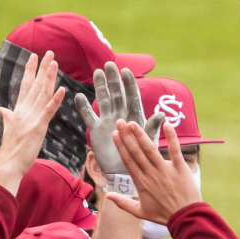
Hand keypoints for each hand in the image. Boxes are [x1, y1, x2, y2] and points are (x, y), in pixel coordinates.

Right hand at [0, 51, 65, 194]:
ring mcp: (31, 118)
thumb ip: (7, 118)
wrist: (8, 164)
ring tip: (55, 63)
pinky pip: (49, 111)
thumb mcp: (8, 130)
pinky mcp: (38, 127)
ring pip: (42, 94)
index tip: (34, 57)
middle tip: (49, 53)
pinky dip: (55, 100)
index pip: (25, 86)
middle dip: (42, 68)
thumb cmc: (10, 150)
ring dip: (49, 78)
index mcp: (18, 110)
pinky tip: (62, 89)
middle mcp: (24, 110)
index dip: (30, 71)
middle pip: (35, 85)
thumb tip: (2, 110)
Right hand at [75, 62, 162, 190]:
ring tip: (97, 73)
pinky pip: (88, 116)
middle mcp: (121, 116)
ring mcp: (108, 121)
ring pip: (103, 100)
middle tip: (109, 64)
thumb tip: (161, 114)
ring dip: (100, 87)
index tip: (126, 71)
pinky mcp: (96, 130)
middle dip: (113, 80)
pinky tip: (78, 96)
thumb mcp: (148, 142)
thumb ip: (152, 128)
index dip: (129, 84)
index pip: (132, 97)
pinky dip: (83, 107)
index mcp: (134, 117)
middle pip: (117, 94)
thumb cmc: (140, 158)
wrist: (124, 173)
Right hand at [106, 121, 201, 224]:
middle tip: (120, 122)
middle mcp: (151, 174)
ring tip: (133, 123)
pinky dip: (172, 137)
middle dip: (127, 136)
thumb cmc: (163, 215)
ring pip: (151, 149)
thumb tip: (107, 196)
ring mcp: (166, 170)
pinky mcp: (180, 168)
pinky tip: (167, 125)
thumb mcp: (140, 212)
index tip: (115, 134)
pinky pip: (175, 150)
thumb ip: (123, 203)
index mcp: (141, 182)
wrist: (185, 218)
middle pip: (136, 152)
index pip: (128, 161)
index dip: (121, 146)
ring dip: (141, 135)